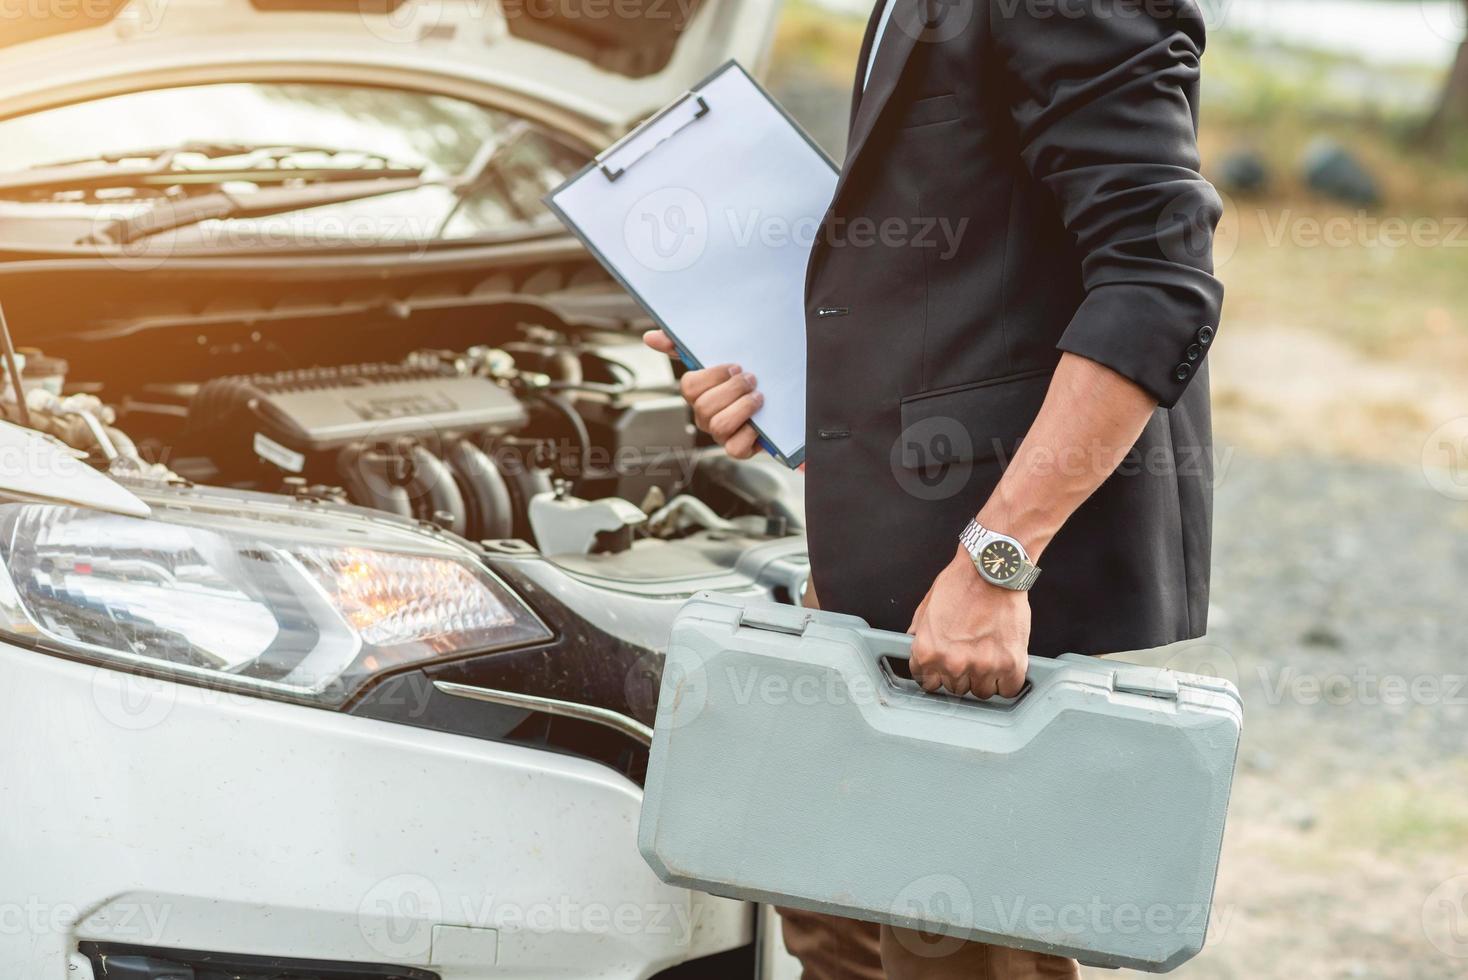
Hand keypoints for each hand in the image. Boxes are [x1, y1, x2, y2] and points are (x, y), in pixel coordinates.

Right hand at [644, 328, 762, 458]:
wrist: (776, 403)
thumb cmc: (740, 380)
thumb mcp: (717, 358)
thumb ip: (681, 346)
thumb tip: (649, 337)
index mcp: (696, 394)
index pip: (689, 387)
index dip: (713, 376)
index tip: (735, 366)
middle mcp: (704, 416)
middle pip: (705, 406)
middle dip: (732, 390)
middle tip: (751, 379)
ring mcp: (719, 435)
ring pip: (720, 425)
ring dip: (743, 408)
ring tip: (758, 397)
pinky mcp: (736, 449)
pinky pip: (735, 448)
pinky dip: (749, 435)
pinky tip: (759, 423)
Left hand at [908, 549, 1029, 698]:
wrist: (993, 571)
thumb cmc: (962, 583)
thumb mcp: (927, 607)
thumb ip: (920, 632)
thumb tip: (914, 645)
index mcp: (928, 651)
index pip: (927, 682)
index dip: (937, 673)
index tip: (945, 668)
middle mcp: (952, 664)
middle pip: (955, 689)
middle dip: (961, 674)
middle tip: (970, 655)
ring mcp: (982, 666)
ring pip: (981, 692)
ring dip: (984, 679)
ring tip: (988, 657)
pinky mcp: (1010, 664)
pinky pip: (1008, 690)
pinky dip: (1008, 681)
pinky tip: (1005, 666)